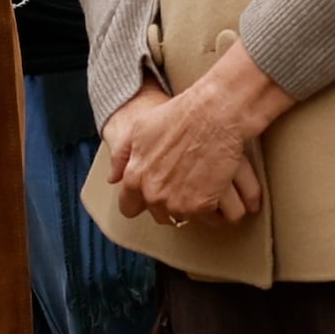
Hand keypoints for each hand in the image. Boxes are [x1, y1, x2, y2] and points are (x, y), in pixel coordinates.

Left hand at [103, 43, 288, 228]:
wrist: (213, 114)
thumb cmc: (178, 117)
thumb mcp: (139, 130)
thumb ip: (122, 156)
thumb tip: (113, 177)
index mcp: (134, 178)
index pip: (129, 207)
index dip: (141, 202)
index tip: (153, 195)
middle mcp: (153, 195)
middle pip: (160, 216)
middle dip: (171, 205)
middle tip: (186, 187)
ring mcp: (177, 203)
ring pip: (185, 217)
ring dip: (195, 208)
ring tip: (207, 187)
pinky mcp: (202, 207)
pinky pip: (210, 219)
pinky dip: (218, 208)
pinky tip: (221, 191)